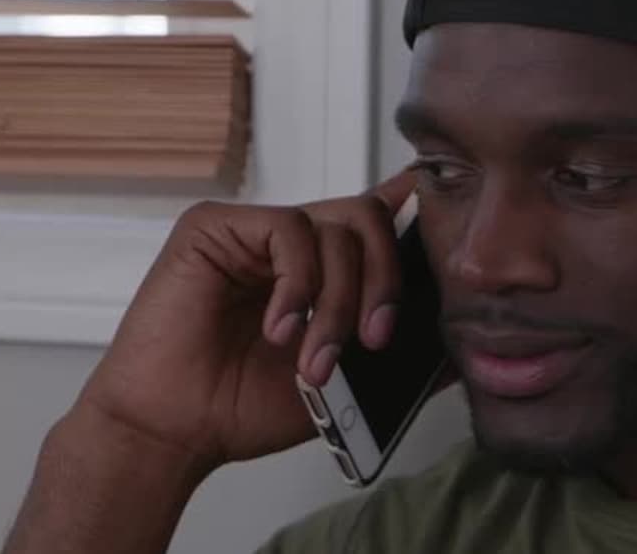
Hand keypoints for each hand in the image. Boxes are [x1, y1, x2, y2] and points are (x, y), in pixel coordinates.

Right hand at [68, 173, 417, 470]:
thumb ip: (394, 359)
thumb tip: (460, 354)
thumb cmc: (243, 408)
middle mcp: (290, 243)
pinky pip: (288, 229)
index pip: (374, 219)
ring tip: (314, 359)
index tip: (445, 215)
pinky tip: (278, 328)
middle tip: (374, 339)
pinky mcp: (215, 225)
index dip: (414, 207)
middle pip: (369, 219)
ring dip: (338, 302)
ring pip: (336, 228)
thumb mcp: (344, 386)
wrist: (176, 429)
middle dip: (385, 281)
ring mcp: (253, 230)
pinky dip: (298, 285)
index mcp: (320, 269)